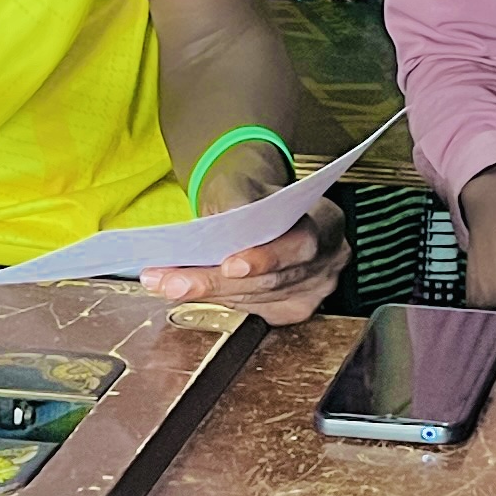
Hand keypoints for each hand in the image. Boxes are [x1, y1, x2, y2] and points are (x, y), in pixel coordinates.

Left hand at [142, 141, 349, 324]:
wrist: (258, 208)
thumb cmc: (253, 195)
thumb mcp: (243, 183)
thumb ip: (236, 201)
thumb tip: (219, 227)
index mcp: (325, 221)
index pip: (300, 244)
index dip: (265, 258)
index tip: (229, 266)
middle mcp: (327, 260)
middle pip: (271, 280)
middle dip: (216, 282)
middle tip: (173, 282)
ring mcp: (314, 289)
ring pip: (257, 299)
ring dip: (209, 294)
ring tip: (168, 285)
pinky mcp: (295, 309)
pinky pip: (254, 312)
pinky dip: (220, 302)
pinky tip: (192, 293)